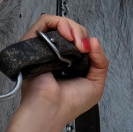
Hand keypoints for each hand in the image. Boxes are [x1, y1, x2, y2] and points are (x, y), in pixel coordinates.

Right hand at [10, 15, 107, 131]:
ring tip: (74, 39)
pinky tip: (66, 35)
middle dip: (80, 33)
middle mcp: (54, 54)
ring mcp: (43, 48)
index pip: (78, 40)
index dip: (86, 40)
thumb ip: (100, 61)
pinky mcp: (32, 44)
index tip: (89, 50)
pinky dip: (57, 23)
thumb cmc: (69, 104)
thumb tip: (94, 41)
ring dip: (70, 26)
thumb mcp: (95, 83)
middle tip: (82, 47)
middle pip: (69, 29)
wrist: (51, 109)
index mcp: (68, 63)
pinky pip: (43, 22)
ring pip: (57, 23)